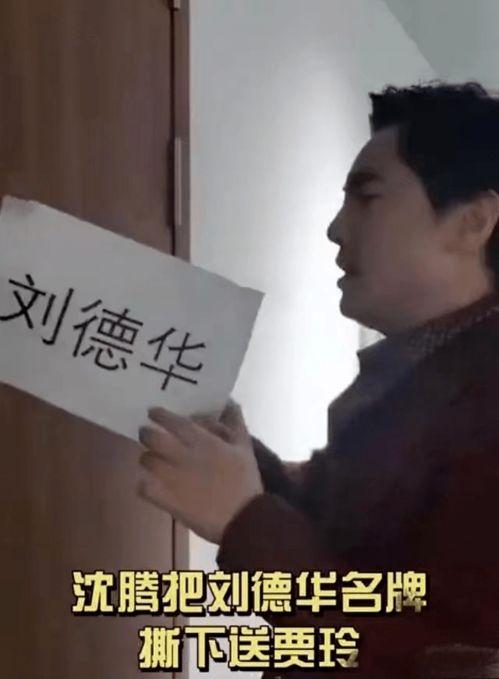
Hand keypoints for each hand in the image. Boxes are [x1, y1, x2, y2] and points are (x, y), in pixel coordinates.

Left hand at [137, 399, 263, 543]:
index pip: (173, 421)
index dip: (159, 415)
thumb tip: (229, 402)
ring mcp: (172, 479)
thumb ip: (235, 422)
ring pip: (146, 461)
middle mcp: (183, 456)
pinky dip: (144, 484)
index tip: (153, 412)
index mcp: (202, 442)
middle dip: (146, 433)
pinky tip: (151, 484)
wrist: (244, 518)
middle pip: (152, 438)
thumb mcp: (244, 447)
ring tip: (152, 460)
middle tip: (147, 434)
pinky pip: (144, 487)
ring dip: (147, 458)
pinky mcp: (167, 500)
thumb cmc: (245, 481)